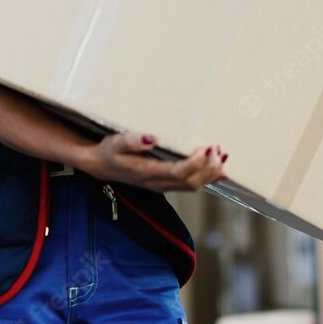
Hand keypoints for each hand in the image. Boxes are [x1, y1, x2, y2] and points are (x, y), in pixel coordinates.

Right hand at [79, 131, 226, 191]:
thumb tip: (151, 138)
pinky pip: (191, 184)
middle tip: (218, 148)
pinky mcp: (166, 184)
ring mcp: (163, 186)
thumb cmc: (109, 151)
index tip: (208, 147)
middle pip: (192, 182)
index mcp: (147, 172)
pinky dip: (207, 177)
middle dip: (209, 167)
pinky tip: (219, 169)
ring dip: (210, 173)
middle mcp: (158, 183)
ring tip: (221, 156)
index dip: (196, 162)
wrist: (101, 165)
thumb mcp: (114, 143)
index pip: (178, 172)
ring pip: (194, 186)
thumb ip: (131, 141)